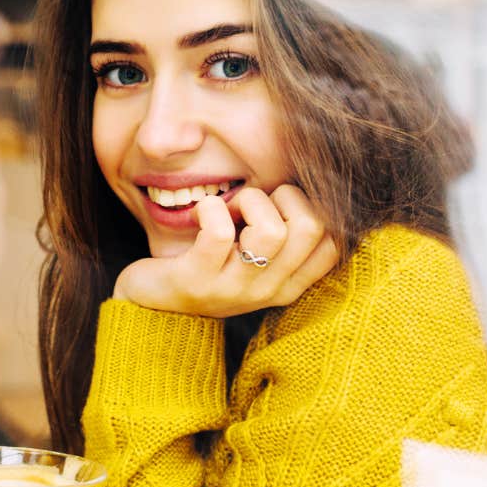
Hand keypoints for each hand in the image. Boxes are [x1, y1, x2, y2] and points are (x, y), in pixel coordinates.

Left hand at [112, 184, 339, 317]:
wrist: (152, 305)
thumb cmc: (209, 265)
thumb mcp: (255, 258)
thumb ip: (284, 232)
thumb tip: (306, 180)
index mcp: (289, 284)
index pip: (335, 242)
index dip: (313, 208)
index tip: (279, 209)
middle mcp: (269, 291)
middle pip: (312, 227)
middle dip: (283, 197)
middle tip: (252, 206)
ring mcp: (234, 290)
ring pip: (272, 231)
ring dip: (248, 202)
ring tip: (228, 210)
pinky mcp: (197, 281)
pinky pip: (218, 231)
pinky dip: (210, 208)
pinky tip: (200, 214)